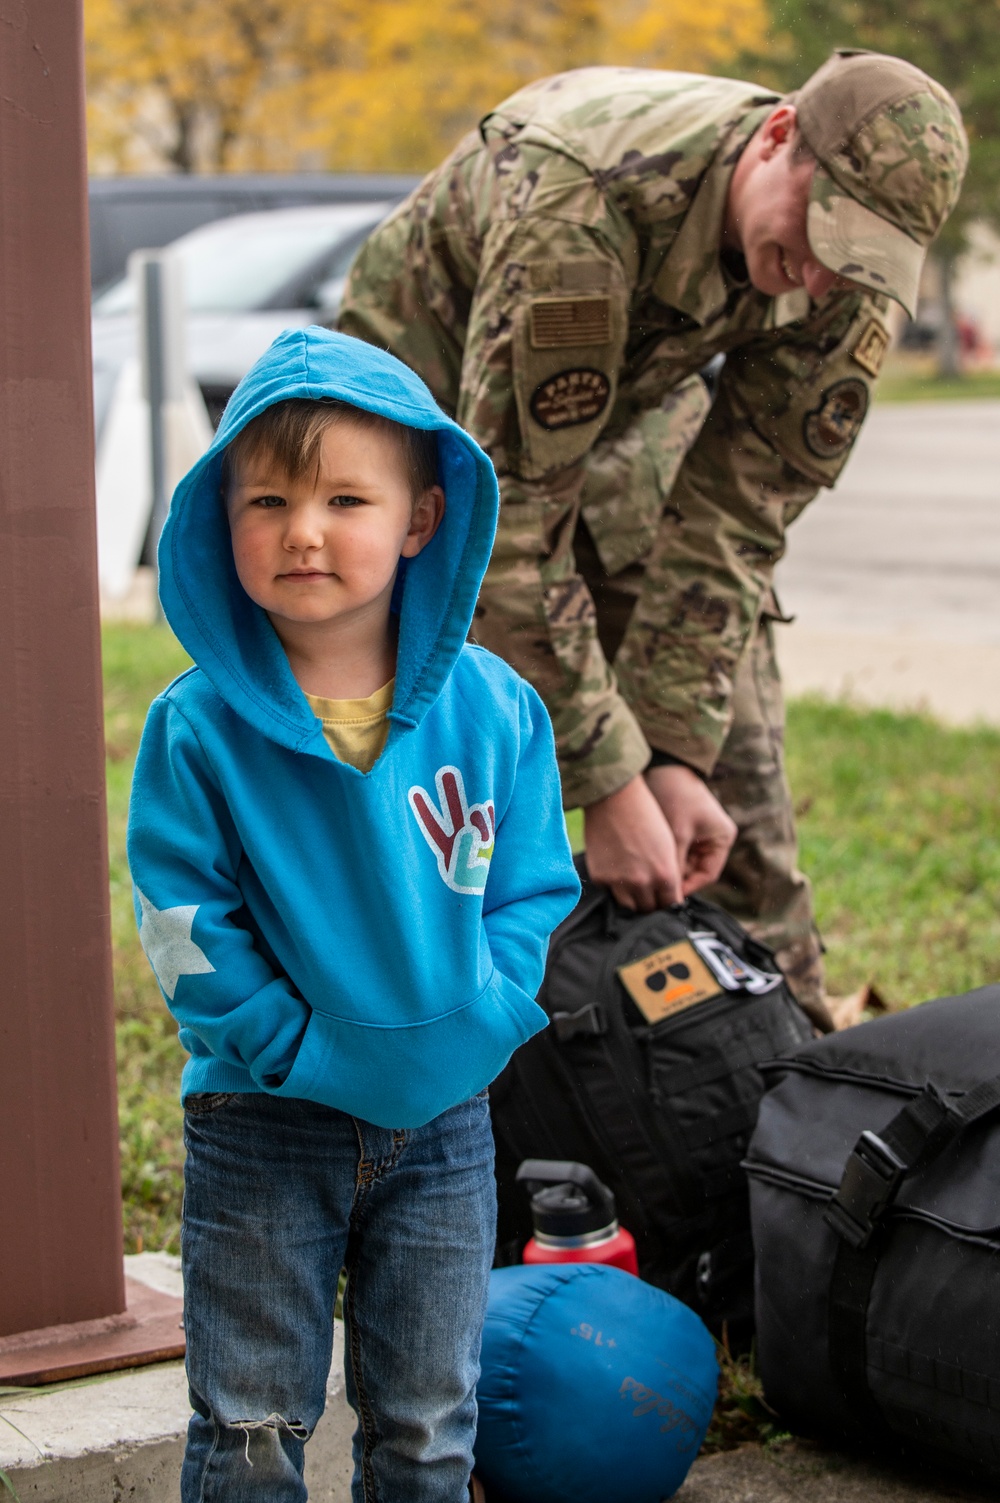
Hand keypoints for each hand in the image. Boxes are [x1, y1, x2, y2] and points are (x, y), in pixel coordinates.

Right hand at [583, 775, 682, 911]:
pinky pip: (610, 892)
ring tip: (632, 882)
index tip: (665, 895)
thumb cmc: (646, 816)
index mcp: (665, 875)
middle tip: (648, 889)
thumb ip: (668, 873)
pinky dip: (614, 885)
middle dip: (651, 901)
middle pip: (649, 908)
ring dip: (632, 898)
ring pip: (629, 906)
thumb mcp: (668, 846)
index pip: (670, 904)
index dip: (668, 900)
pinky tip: (616, 867)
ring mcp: (619, 882)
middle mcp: (642, 883)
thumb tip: (666, 894)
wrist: (615, 798)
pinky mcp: (600, 877)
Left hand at [644, 764, 736, 895]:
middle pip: (694, 871)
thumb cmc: (674, 795)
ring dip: (667, 869)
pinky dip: (662, 858)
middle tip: (653, 890)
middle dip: (675, 879)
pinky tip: (646, 863)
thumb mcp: (676, 834)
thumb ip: (675, 865)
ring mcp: (699, 835)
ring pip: (682, 863)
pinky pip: (675, 852)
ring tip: (648, 878)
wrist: (662, 765)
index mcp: (721, 839)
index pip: (707, 875)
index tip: (666, 896)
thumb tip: (667, 894)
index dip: (687, 888)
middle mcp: (713, 839)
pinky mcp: (684, 830)